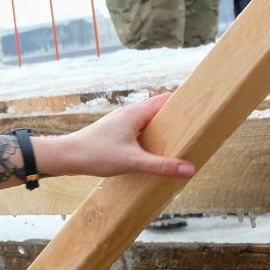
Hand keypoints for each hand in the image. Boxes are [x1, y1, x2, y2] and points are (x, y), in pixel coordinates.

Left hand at [40, 92, 193, 180]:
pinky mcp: (116, 133)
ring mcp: (122, 123)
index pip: (167, 100)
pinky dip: (152, 137)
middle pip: (161, 111)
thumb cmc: (95, 154)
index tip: (203, 108)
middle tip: (198, 129)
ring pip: (150, 122)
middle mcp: (129, 113)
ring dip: (164, 130)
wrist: (66, 156)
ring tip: (183, 141)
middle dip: (178, 119)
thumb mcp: (132, 161)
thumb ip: (161, 165)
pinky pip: (141, 131)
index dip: (186, 103)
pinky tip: (157, 151)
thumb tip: (189, 169)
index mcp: (136, 113)